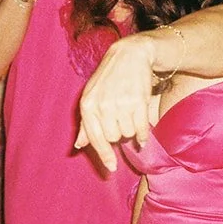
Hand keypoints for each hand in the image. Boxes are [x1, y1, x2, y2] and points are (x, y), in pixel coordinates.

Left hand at [74, 32, 160, 171]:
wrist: (130, 56)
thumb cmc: (108, 80)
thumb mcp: (91, 97)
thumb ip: (86, 123)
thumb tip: (79, 146)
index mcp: (88, 105)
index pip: (95, 138)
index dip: (104, 155)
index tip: (111, 167)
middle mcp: (103, 105)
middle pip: (113, 138)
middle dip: (118, 134)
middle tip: (120, 119)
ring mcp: (121, 104)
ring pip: (128, 134)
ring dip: (131, 129)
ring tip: (129, 114)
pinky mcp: (139, 102)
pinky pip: (141, 129)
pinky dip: (144, 134)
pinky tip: (143, 129)